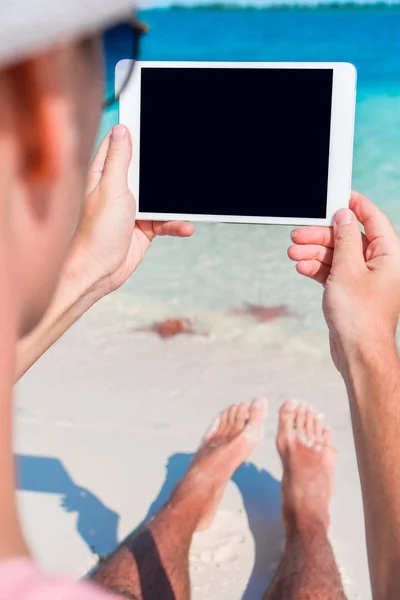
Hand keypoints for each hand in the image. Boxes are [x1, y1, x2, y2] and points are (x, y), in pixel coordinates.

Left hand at [72, 125, 193, 296]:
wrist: (100, 270)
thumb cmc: (96, 233)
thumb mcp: (111, 190)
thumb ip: (119, 160)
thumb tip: (122, 130)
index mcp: (105, 174)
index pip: (120, 144)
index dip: (135, 131)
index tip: (153, 120)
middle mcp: (119, 188)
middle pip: (147, 169)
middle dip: (163, 169)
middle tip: (182, 166)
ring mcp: (133, 207)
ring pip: (161, 196)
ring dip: (174, 203)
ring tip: (186, 208)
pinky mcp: (145, 225)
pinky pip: (166, 219)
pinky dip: (175, 223)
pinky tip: (184, 226)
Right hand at [288, 191, 399, 372]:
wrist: (358, 353)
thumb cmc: (360, 316)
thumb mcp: (348, 269)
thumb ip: (345, 239)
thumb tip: (344, 216)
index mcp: (389, 254)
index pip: (372, 219)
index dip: (354, 205)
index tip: (335, 195)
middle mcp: (379, 264)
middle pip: (348, 238)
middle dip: (322, 235)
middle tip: (298, 234)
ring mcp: (364, 278)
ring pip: (338, 255)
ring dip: (315, 253)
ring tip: (293, 253)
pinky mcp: (351, 291)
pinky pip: (333, 272)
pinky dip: (318, 269)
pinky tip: (302, 267)